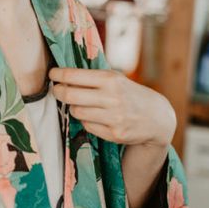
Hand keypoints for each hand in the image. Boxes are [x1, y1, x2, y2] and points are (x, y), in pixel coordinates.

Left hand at [49, 67, 175, 147]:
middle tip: (57, 90)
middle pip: (70, 95)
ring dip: (74, 107)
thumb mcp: (117, 79)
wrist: (156, 117)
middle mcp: (112, 98)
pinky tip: (95, 116)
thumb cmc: (130, 94)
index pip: (74, 76)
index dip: (58, 75)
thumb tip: (63, 76)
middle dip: (58, 92)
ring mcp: (113, 118)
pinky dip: (86, 120)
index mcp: (111, 79)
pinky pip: (87, 126)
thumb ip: (93, 78)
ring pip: (76, 112)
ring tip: (80, 103)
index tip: (52, 74)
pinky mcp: (114, 134)